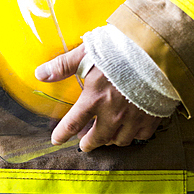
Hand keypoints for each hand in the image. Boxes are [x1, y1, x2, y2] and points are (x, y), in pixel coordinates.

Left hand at [35, 44, 160, 151]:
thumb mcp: (87, 52)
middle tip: (84, 144)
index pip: (73, 123)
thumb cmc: (119, 48)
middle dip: (88, 144)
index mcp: (94, 98)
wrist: (154, 51)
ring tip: (106, 136)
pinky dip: (133, 136)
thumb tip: (39, 74)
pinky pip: (140, 136)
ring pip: (119, 140)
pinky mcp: (151, 118)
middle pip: (97, 138)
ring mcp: (133, 118)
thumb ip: (63, 65)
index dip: (62, 134)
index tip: (56, 140)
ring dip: (110, 140)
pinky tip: (130, 130)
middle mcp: (112, 113)